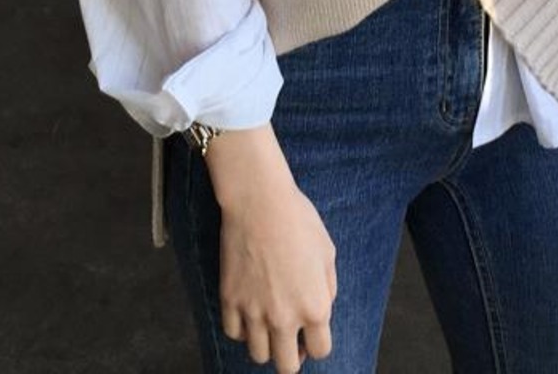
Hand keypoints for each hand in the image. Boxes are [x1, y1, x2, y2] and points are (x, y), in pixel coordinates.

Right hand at [206, 129, 336, 369]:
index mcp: (314, 307)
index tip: (311, 331)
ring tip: (268, 323)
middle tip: (290, 337)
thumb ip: (327, 289)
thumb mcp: (327, 252)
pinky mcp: (230, 299)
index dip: (317, 342)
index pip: (321, 352)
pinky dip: (241, 328)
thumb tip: (321, 309)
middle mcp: (284, 317)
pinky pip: (234, 333)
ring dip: (266, 344)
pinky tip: (248, 311)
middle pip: (287, 367)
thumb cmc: (298, 220)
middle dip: (292, 355)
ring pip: (258, 355)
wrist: (259, 200)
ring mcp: (254, 311)